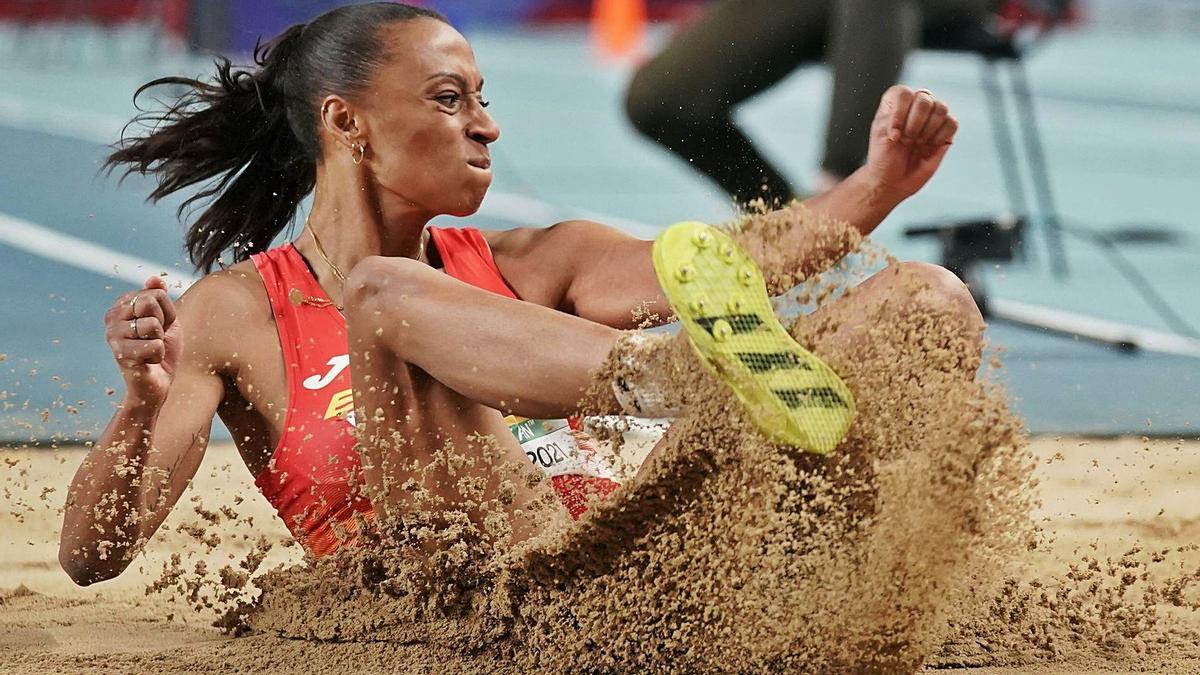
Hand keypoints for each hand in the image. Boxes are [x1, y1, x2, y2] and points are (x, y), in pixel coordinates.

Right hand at [104, 276, 181, 405]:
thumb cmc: (163, 350)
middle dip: (163, 323)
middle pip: (150, 303)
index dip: (167, 312)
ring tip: (150, 350)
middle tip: (156, 338)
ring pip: (152, 325)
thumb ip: (160, 297)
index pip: (156, 293)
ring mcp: (113, 335)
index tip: (160, 326)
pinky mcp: (119, 353)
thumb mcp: (167, 319)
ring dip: (160, 341)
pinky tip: (148, 361)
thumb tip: (154, 278)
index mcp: (122, 304)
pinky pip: (154, 346)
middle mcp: (112, 317)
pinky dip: (159, 355)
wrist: (158, 382)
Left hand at [862, 85, 958, 202]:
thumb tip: (918, 111)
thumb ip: (895, 115)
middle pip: (924, 98)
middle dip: (914, 123)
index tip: (893, 135)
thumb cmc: (883, 159)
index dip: (899, 113)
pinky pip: (952, 123)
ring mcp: (931, 118)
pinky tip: (929, 146)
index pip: (903, 93)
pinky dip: (941, 136)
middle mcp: (914, 106)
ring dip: (928, 129)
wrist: (893, 182)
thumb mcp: (880, 135)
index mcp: (895, 104)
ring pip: (941, 108)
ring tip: (917, 143)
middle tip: (906, 141)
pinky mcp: (944, 131)